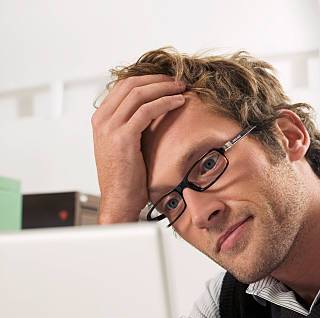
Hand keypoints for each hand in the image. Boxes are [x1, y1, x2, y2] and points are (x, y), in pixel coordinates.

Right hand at [91, 75, 185, 223]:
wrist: (118, 200)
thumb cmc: (126, 177)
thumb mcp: (124, 145)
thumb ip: (131, 126)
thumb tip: (152, 111)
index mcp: (100, 119)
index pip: (123, 86)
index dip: (148, 79)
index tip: (167, 80)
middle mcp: (102, 120)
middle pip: (131, 84)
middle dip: (158, 79)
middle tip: (178, 81)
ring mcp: (110, 127)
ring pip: (140, 94)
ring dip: (164, 88)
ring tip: (182, 89)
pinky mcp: (123, 137)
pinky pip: (147, 110)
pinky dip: (165, 102)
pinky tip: (178, 102)